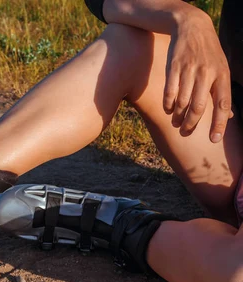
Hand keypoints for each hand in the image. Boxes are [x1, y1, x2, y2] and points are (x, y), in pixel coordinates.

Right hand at [163, 9, 232, 142]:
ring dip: (178, 117)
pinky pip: (170, 92)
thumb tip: (229, 117)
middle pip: (199, 106)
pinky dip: (168, 105)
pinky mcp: (174, 67)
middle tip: (186, 132)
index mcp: (222, 75)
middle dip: (191, 124)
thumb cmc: (208, 52)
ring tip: (176, 123)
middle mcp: (207, 73)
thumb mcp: (222, 68)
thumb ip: (223, 93)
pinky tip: (168, 110)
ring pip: (182, 102)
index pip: (223, 104)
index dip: (219, 124)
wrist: (192, 27)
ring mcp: (190, 70)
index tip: (214, 139)